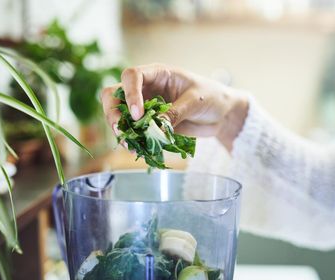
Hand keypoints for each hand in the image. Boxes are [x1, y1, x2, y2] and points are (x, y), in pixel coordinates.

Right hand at [101, 63, 248, 150]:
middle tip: (120, 130)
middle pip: (114, 94)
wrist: (221, 114)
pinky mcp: (150, 124)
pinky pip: (134, 132)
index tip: (137, 114)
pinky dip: (133, 141)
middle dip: (112, 112)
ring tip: (130, 146)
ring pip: (119, 115)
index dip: (129, 94)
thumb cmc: (212, 96)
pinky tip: (138, 151)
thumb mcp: (196, 101)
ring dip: (121, 131)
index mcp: (157, 74)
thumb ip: (176, 112)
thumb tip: (156, 126)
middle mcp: (146, 88)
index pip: (132, 76)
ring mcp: (145, 107)